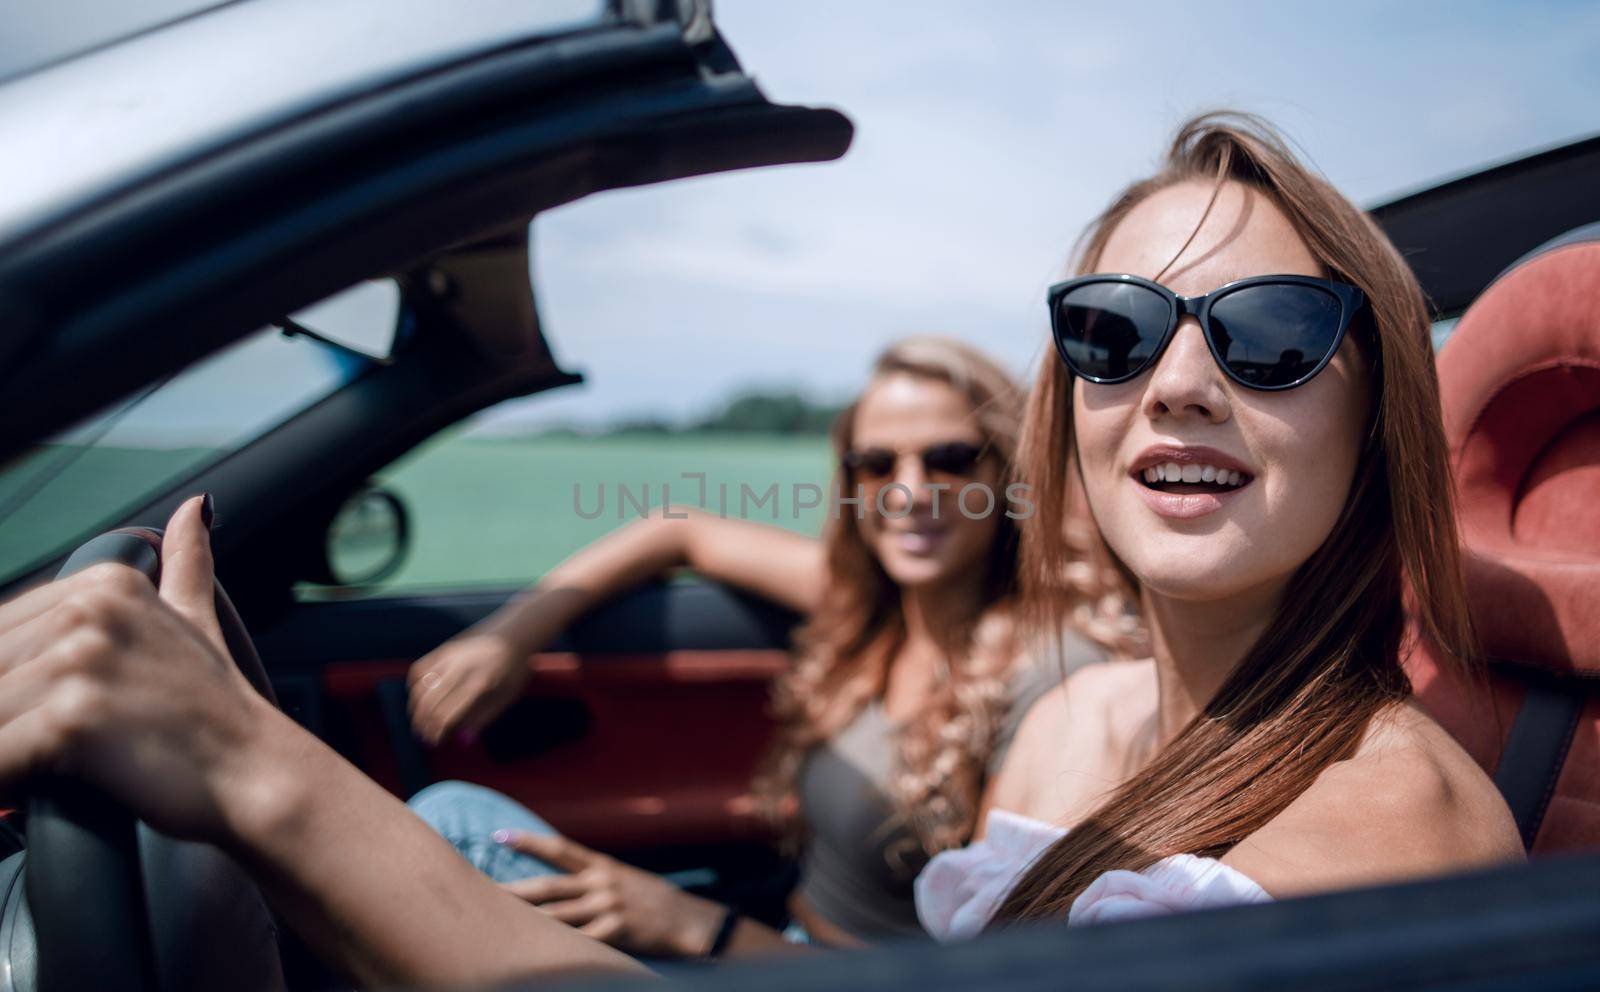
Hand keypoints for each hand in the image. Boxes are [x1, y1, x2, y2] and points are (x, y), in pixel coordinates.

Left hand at [0, 496, 285, 840]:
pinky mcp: (72, 718)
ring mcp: (81, 662)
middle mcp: (89, 613)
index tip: (30, 711)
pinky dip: (2, 783)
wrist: (258, 775)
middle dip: (6, 715)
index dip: (10, 684)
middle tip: (34, 740)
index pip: (1, 634)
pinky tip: (19, 794)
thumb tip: (195, 508)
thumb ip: (186, 563)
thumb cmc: (219, 713)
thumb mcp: (198, 619)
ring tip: (33, 767)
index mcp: (105, 586)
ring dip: (4, 747)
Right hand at [407, 632, 530, 745]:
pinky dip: (415, 687)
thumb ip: (482, 720)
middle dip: (422, 723)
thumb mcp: (506, 698)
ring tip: (419, 722)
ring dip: (415, 708)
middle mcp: (460, 668)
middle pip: (429, 703)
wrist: (516, 634)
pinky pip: (419, 670)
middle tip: (423, 736)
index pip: (446, 714)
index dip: (437, 732)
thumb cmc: (513, 671)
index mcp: (479, 683)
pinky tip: (420, 699)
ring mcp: (450, 656)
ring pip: (420, 687)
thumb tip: (461, 741)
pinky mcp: (444, 649)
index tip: (435, 742)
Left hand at [498, 831, 722, 957]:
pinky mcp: (616, 932)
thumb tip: (563, 882)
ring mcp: (608, 907)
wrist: (691, 921)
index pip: (559, 849)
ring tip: (498, 925)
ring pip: (556, 915)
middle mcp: (602, 883)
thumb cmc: (656, 902)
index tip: (500, 835)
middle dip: (514, 889)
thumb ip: (595, 878)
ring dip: (526, 921)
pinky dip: (559, 948)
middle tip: (482, 890)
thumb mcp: (626, 879)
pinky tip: (538, 954)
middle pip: (547, 886)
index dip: (528, 841)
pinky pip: (580, 942)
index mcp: (603, 866)